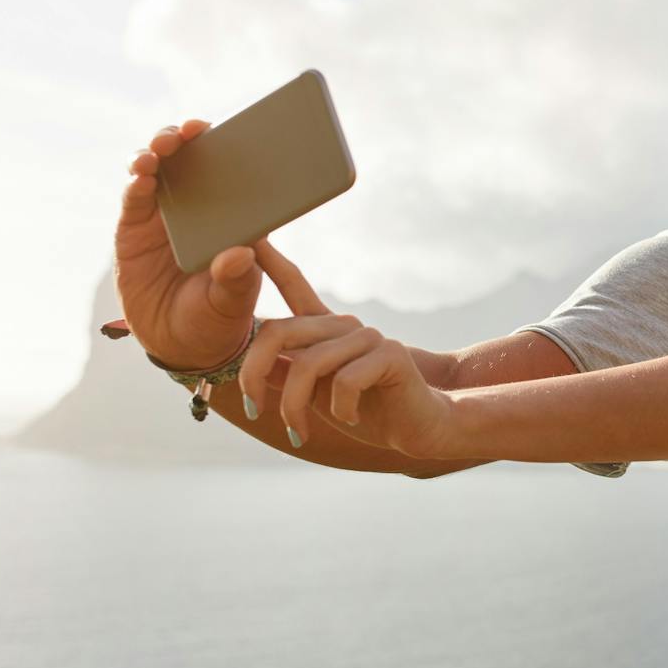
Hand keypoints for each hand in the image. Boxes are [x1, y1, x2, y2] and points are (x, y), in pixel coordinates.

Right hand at [114, 120, 263, 369]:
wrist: (179, 344)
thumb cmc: (216, 318)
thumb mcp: (232, 303)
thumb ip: (237, 280)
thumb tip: (240, 254)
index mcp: (231, 217)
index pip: (233, 172)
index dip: (232, 147)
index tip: (236, 130)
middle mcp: (198, 208)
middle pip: (192, 160)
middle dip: (190, 138)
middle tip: (193, 130)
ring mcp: (164, 215)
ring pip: (159, 170)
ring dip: (158, 151)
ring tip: (162, 147)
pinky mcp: (134, 228)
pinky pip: (134, 198)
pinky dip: (136, 183)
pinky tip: (142, 175)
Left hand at [238, 264, 453, 457]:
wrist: (416, 428)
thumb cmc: (365, 410)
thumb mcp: (314, 394)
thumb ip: (286, 374)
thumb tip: (251, 363)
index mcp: (325, 330)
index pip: (293, 286)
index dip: (271, 260)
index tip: (251, 235)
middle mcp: (343, 325)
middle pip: (279, 332)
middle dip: (254, 374)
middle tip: (252, 409)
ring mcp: (367, 336)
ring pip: (307, 366)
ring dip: (295, 407)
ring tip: (299, 432)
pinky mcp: (390, 354)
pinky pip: (344, 381)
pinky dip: (340, 409)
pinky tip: (352, 419)